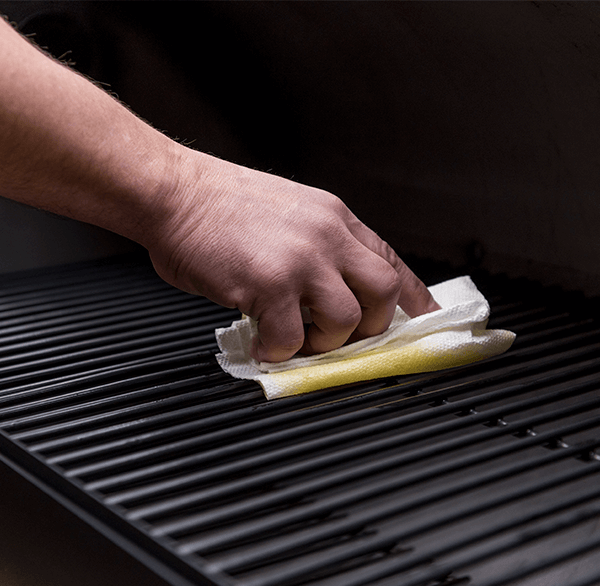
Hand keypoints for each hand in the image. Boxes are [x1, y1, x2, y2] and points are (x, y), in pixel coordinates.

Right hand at [147, 152, 439, 361]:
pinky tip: (262, 342)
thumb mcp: (288, 212)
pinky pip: (292, 337)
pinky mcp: (269, 283)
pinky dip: (280, 350)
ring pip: (347, 318)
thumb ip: (319, 248)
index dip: (413, 295)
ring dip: (324, 341)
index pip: (391, 259)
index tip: (423, 318)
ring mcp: (301, 258)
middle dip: (370, 325)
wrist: (172, 192)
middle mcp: (327, 235)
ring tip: (295, 339)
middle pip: (383, 292)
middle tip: (339, 336)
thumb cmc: (219, 205)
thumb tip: (332, 290)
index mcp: (334, 218)